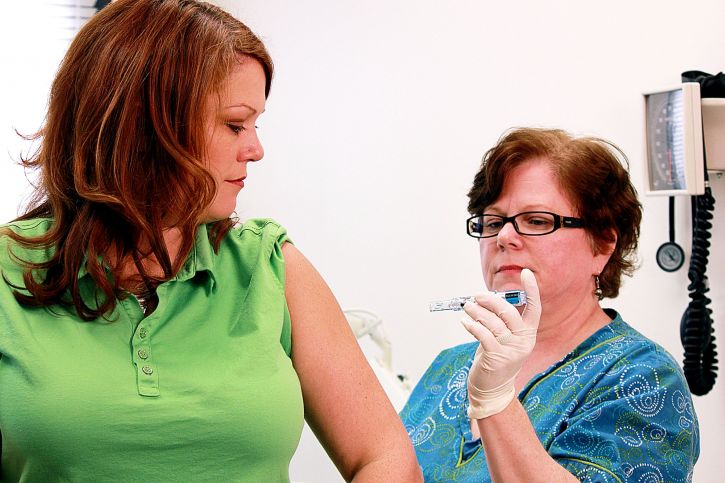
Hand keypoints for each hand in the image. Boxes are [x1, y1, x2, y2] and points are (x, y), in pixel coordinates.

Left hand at [461, 268, 541, 418]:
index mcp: (528, 333)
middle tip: (476, 296)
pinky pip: (484, 336)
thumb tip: (486, 298)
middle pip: (509, 313)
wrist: (492, 388)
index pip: (535, 308)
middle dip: (491, 301)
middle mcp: (523, 341)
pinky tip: (465, 322)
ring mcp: (512, 351)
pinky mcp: (497, 359)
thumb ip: (501, 320)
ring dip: (477, 312)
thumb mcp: (505, 338)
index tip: (526, 273)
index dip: (532, 290)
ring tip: (467, 307)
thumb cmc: (496, 357)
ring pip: (493, 324)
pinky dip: (473, 326)